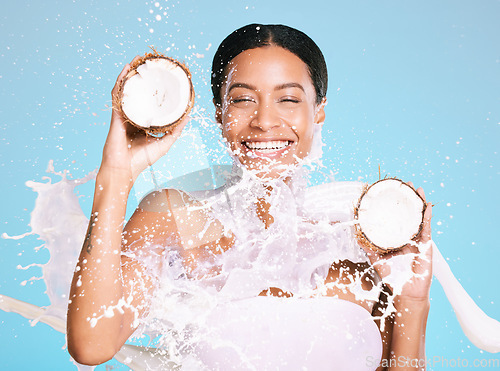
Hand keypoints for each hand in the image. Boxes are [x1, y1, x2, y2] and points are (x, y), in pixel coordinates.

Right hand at [100, 56, 188, 186]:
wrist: (122, 170)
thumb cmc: (141, 160)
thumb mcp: (165, 143)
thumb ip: (175, 130)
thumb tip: (188, 116)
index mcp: (144, 123)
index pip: (153, 104)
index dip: (159, 92)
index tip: (169, 81)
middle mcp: (134, 116)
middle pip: (141, 93)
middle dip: (147, 79)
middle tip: (155, 66)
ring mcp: (125, 113)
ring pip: (129, 90)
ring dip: (134, 74)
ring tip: (140, 60)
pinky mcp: (116, 113)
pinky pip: (118, 93)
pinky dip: (122, 80)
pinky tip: (128, 69)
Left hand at [361, 183, 432, 299]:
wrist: (406, 292)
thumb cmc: (393, 278)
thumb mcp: (377, 259)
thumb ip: (368, 248)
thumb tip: (356, 236)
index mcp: (396, 238)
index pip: (395, 218)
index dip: (393, 206)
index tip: (389, 192)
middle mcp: (407, 236)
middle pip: (408, 213)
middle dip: (407, 199)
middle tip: (404, 184)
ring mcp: (417, 240)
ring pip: (419, 217)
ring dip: (419, 202)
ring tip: (417, 189)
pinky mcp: (426, 245)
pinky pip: (427, 228)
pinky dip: (427, 216)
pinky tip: (427, 206)